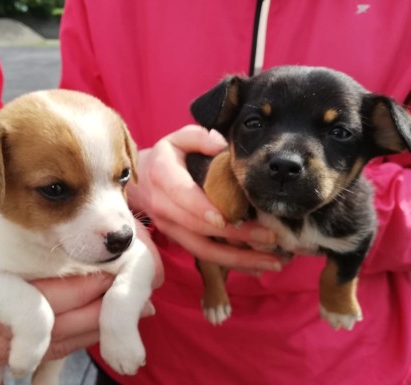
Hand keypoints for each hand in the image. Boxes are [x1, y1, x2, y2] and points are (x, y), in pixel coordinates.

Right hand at [0, 206, 159, 365]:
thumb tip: (1, 210)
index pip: (32, 305)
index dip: (74, 291)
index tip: (105, 275)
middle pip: (58, 325)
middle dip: (100, 307)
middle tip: (137, 287)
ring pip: (62, 343)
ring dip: (101, 325)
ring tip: (137, 306)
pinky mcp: (11, 355)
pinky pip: (57, 351)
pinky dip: (87, 335)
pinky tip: (112, 320)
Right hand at [128, 125, 282, 273]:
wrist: (138, 183)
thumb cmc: (166, 158)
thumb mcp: (178, 139)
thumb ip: (199, 136)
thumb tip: (221, 145)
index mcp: (163, 176)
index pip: (181, 195)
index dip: (202, 209)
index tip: (225, 219)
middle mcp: (164, 207)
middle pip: (198, 228)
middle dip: (235, 236)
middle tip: (269, 237)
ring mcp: (170, 228)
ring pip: (202, 250)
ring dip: (238, 259)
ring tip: (272, 261)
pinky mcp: (179, 241)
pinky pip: (205, 256)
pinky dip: (232, 264)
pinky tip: (258, 267)